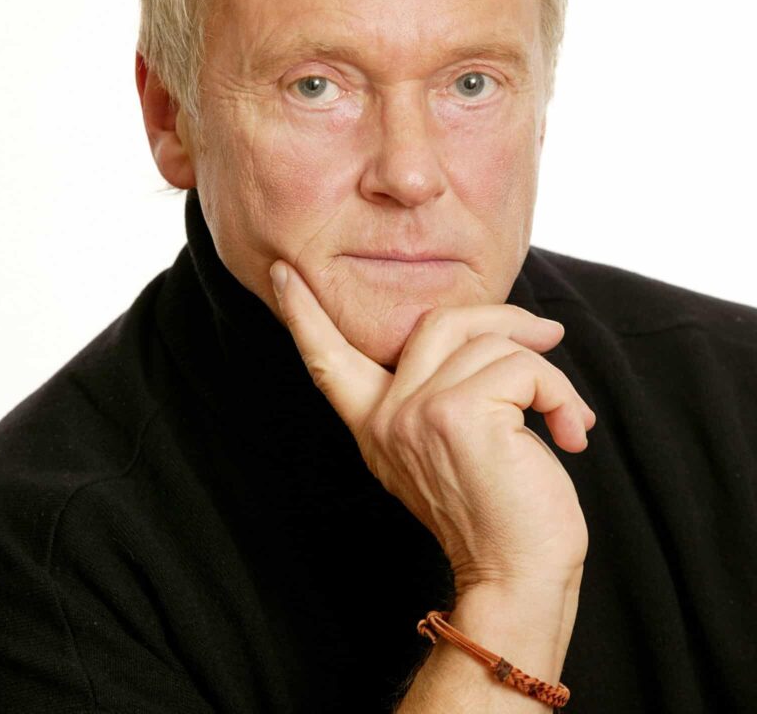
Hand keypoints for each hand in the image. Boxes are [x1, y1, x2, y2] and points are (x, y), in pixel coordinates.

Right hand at [270, 262, 595, 594]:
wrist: (517, 579)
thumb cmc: (499, 514)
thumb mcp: (451, 448)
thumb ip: (445, 391)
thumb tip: (500, 330)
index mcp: (376, 424)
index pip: (328, 359)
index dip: (303, 312)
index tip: (282, 272)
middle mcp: (387, 416)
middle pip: (439, 321)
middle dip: (502, 318)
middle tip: (548, 334)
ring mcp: (417, 412)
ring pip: (490, 341)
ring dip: (545, 372)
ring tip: (566, 417)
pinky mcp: (458, 413)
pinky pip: (524, 368)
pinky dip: (560, 393)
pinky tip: (570, 431)